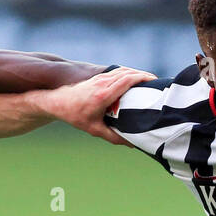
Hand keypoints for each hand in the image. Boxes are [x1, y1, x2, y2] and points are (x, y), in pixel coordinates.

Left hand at [39, 67, 154, 143]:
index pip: (127, 79)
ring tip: (149, 82)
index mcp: (104, 94)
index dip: (143, 78)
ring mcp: (100, 78)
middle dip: (144, 75)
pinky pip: (117, 72)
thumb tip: (133, 144)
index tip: (155, 81)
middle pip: (128, 73)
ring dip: (137, 73)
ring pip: (123, 70)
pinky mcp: (98, 77)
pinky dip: (128, 74)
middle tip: (158, 84)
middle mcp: (103, 82)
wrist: (57, 102)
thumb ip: (114, 137)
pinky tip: (135, 81)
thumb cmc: (75, 116)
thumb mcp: (95, 130)